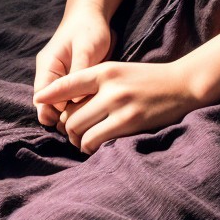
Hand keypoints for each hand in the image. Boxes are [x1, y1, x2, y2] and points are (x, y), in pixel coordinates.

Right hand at [33, 6, 114, 128]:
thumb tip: (74, 102)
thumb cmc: (88, 29)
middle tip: (80, 126)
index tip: (71, 120)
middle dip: (62, 118)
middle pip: (49, 106)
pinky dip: (78, 109)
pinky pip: (71, 101)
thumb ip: (78, 73)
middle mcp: (50, 76)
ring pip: (60, 106)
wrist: (93, 15)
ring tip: (87, 122)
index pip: (42, 98)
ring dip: (70, 116)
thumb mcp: (85, 48)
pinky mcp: (72, 83)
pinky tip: (91, 113)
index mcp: (47, 67)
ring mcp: (61, 80)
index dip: (53, 112)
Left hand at [33, 59, 201, 154]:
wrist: (182, 85)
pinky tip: (97, 147)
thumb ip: (96, 83)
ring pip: (81, 130)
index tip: (38, 100)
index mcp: (105, 70)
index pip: (68, 83)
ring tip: (84, 142)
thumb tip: (68, 106)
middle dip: (68, 128)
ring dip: (78, 141)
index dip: (50, 93)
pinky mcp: (129, 123)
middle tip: (74, 134)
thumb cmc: (147, 80)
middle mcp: (109, 86)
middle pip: (71, 114)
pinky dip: (91, 148)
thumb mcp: (119, 72)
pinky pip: (97, 141)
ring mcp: (119, 105)